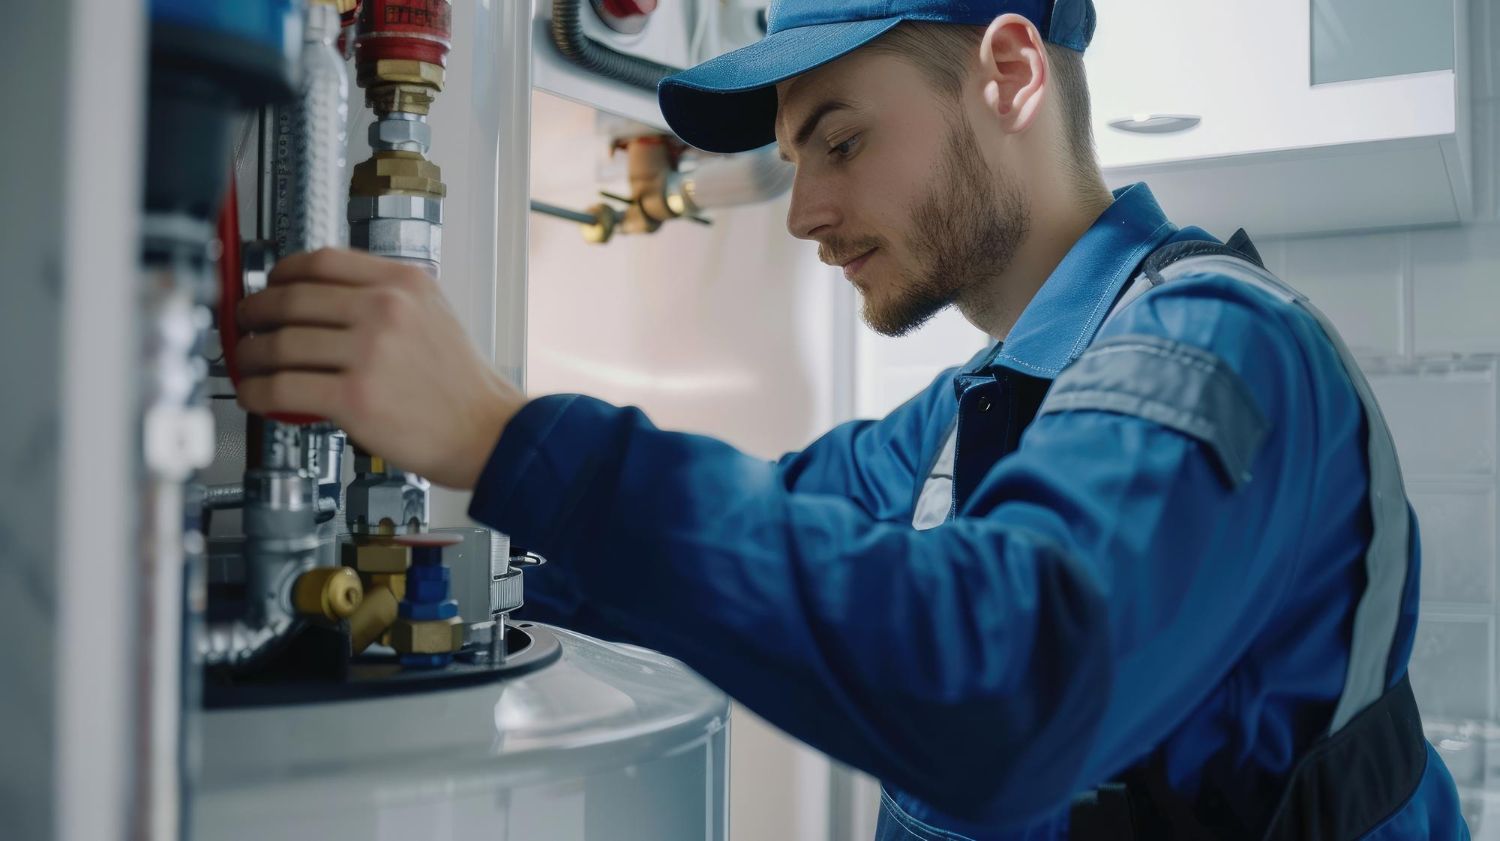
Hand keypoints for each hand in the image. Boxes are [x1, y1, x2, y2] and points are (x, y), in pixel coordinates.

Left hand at [235, 248, 524, 489]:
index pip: (322, 261)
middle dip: (254, 313)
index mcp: (405, 283)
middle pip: (291, 300)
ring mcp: (370, 353)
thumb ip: (385, 299)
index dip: (280, 273)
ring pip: (281, 344)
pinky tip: (254, 395)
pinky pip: (283, 388)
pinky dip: (257, 391)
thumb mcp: (434, 315)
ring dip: (251, 356)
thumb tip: (319, 300)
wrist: (488, 433)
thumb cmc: (461, 385)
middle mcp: (387, 310)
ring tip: (248, 364)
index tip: (269, 286)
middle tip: (244, 325)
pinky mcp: (355, 398)